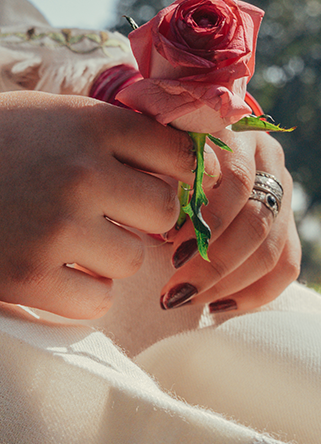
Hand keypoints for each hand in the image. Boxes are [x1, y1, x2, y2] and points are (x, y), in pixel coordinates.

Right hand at [0, 91, 219, 316]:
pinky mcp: (27, 277)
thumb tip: (194, 173)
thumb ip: (118, 135)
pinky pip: (94, 301)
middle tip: (99, 215)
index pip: (181, 157)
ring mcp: (55, 229)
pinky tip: (50, 268)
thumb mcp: (57, 113)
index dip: (167, 173)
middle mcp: (81, 174)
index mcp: (93, 125)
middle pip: (163, 214)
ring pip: (131, 260)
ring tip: (64, 239)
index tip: (142, 180)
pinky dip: (79, 291)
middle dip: (138, 219)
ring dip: (107, 256)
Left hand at [160, 127, 300, 313]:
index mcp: (238, 137)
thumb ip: (161, 180)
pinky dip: (253, 292)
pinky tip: (217, 306)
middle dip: (213, 264)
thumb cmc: (159, 157)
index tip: (169, 250)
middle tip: (173, 290)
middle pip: (256, 222)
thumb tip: (160, 231)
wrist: (185, 146)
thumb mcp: (155, 157)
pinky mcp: (287, 222)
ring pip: (271, 250)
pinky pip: (286, 265)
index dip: (207, 222)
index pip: (236, 183)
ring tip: (186, 299)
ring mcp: (281, 192)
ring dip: (226, 283)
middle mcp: (267, 162)